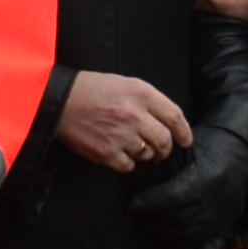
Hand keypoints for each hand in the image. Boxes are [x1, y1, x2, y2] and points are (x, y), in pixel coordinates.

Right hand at [58, 71, 192, 171]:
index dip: (184, 132)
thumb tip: (168, 121)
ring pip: (148, 154)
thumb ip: (148, 100)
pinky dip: (128, 162)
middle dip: (166, 148)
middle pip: (164, 140)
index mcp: (141, 93)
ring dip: (146, 154)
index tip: (186, 140)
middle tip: (161, 150)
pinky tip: (119, 152)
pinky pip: (129, 165)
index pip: (175, 116)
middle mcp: (134, 114)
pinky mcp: (107, 152)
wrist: (61, 101)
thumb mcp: (126, 83)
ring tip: (134, 146)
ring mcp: (121, 135)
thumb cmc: (94, 90)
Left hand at [129, 127, 247, 248]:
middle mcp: (218, 198)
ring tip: (149, 225)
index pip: (173, 196)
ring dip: (165, 231)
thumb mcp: (189, 149)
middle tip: (136, 214)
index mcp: (208, 176)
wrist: (239, 153)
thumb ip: (168, 162)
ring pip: (189, 232)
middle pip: (178, 216)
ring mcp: (224, 215)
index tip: (133, 205)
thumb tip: (138, 173)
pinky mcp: (227, 226)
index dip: (150, 203)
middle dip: (152, 218)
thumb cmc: (208, 148)